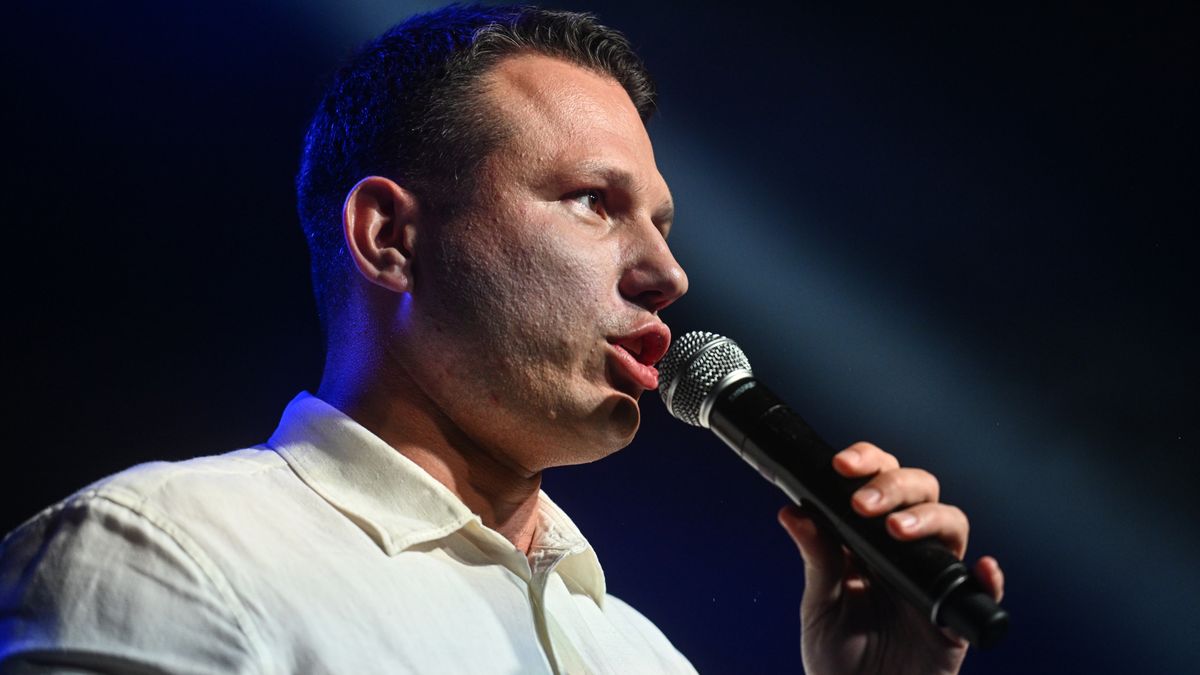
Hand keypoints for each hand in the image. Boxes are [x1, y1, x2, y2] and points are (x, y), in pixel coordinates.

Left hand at [777, 442, 1003, 674]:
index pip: (877, 484)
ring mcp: (931, 580)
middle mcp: (904, 552)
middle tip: (864, 504)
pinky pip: (982, 592)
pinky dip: (989, 578)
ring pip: (952, 527)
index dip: (868, 464)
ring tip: (898, 530)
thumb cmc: (837, 659)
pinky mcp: (953, 618)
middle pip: (920, 492)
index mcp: (867, 540)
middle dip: (895, 485)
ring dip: (929, 518)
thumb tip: (792, 513)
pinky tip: (984, 568)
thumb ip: (817, 560)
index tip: (843, 465)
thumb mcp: (821, 605)